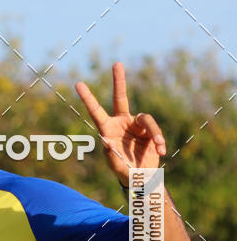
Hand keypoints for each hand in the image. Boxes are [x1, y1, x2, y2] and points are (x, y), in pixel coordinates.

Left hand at [75, 62, 165, 185]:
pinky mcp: (149, 130)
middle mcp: (121, 123)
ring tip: (159, 148)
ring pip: (147, 120)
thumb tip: (105, 141)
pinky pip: (155, 131)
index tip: (79, 84)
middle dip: (119, 81)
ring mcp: (136, 125)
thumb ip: (111, 156)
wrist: (141, 177)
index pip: (96, 112)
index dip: (88, 99)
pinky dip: (159, 141)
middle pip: (120, 98)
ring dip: (154, 134)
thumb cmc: (124, 172)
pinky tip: (161, 152)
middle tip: (116, 64)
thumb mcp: (116, 166)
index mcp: (107, 129)